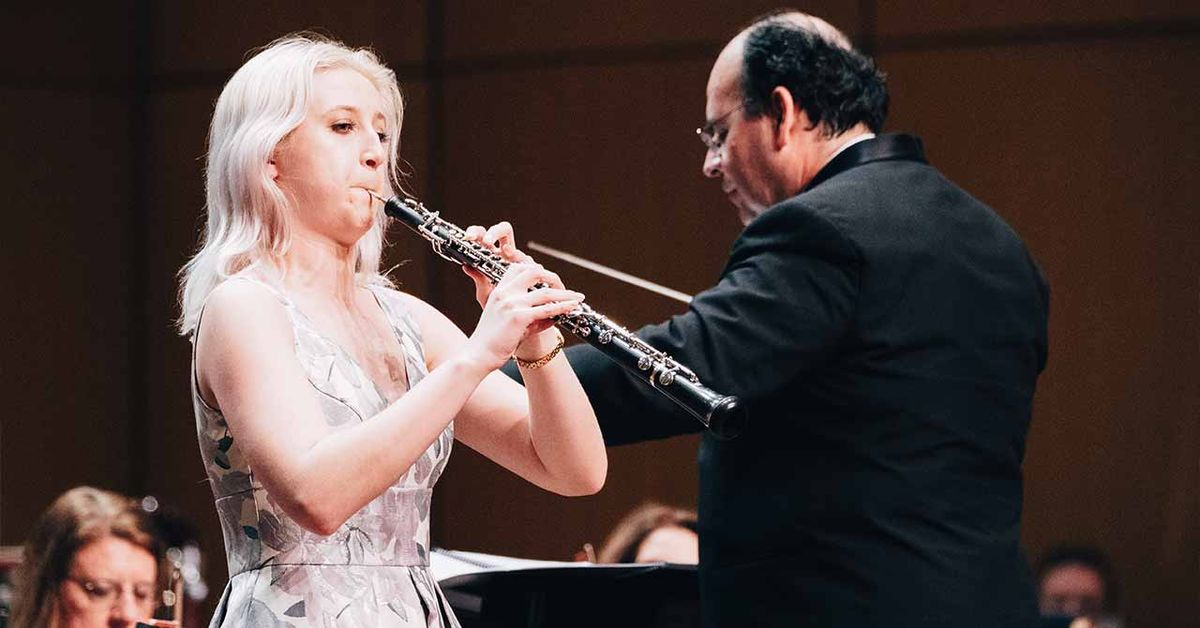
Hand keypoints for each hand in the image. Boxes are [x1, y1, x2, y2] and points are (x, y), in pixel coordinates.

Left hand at [461, 221, 532, 307]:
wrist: (518, 324)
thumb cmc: (501, 309)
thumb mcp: (486, 295)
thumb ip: (478, 280)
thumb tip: (466, 267)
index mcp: (491, 257)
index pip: (484, 236)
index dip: (477, 233)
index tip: (469, 238)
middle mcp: (507, 255)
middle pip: (503, 230)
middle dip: (495, 232)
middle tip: (488, 242)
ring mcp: (522, 262)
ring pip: (519, 250)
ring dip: (513, 252)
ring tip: (508, 253)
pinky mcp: (536, 273)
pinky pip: (533, 266)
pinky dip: (529, 268)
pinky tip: (525, 271)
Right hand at [462, 260, 582, 370]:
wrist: (477, 355)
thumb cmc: (491, 342)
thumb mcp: (510, 324)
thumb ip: (531, 317)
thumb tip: (553, 316)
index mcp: (499, 291)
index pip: (518, 268)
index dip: (536, 270)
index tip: (549, 279)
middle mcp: (505, 293)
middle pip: (534, 272)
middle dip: (553, 277)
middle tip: (565, 288)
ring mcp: (512, 303)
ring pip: (545, 292)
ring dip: (565, 294)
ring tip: (578, 297)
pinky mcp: (519, 317)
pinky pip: (547, 309)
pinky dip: (563, 307)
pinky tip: (572, 307)